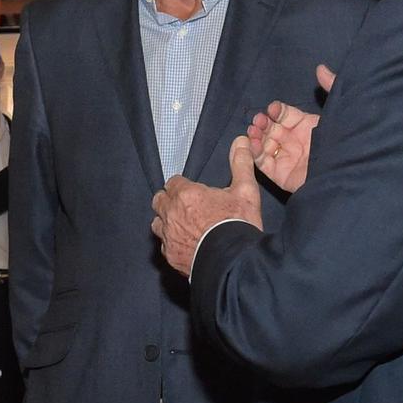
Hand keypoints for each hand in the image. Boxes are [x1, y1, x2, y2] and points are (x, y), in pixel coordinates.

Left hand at [151, 137, 262, 277]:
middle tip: (186, 206)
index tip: (192, 192)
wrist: (236, 261)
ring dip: (166, 221)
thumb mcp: (245, 191)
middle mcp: (171, 214)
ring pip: (157, 223)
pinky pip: (163, 245)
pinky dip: (171, 243)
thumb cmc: (239, 224)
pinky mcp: (170, 255)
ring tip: (182, 225)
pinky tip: (185, 244)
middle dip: (169, 201)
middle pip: (159, 200)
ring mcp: (168, 236)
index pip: (173, 182)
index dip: (182, 186)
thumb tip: (240, 140)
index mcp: (186, 195)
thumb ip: (240, 164)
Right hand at [245, 65, 333, 194]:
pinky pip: (262, 163)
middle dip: (263, 122)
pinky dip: (254, 153)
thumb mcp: (339, 110)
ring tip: (253, 130)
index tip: (273, 108)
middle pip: (271, 129)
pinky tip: (252, 144)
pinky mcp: (280, 175)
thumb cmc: (343, 141)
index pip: (286, 114)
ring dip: (256, 135)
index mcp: (307, 126)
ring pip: (264, 144)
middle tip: (259, 120)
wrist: (345, 171)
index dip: (278, 110)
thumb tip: (320, 68)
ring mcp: (287, 158)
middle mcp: (295, 141)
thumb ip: (331, 86)